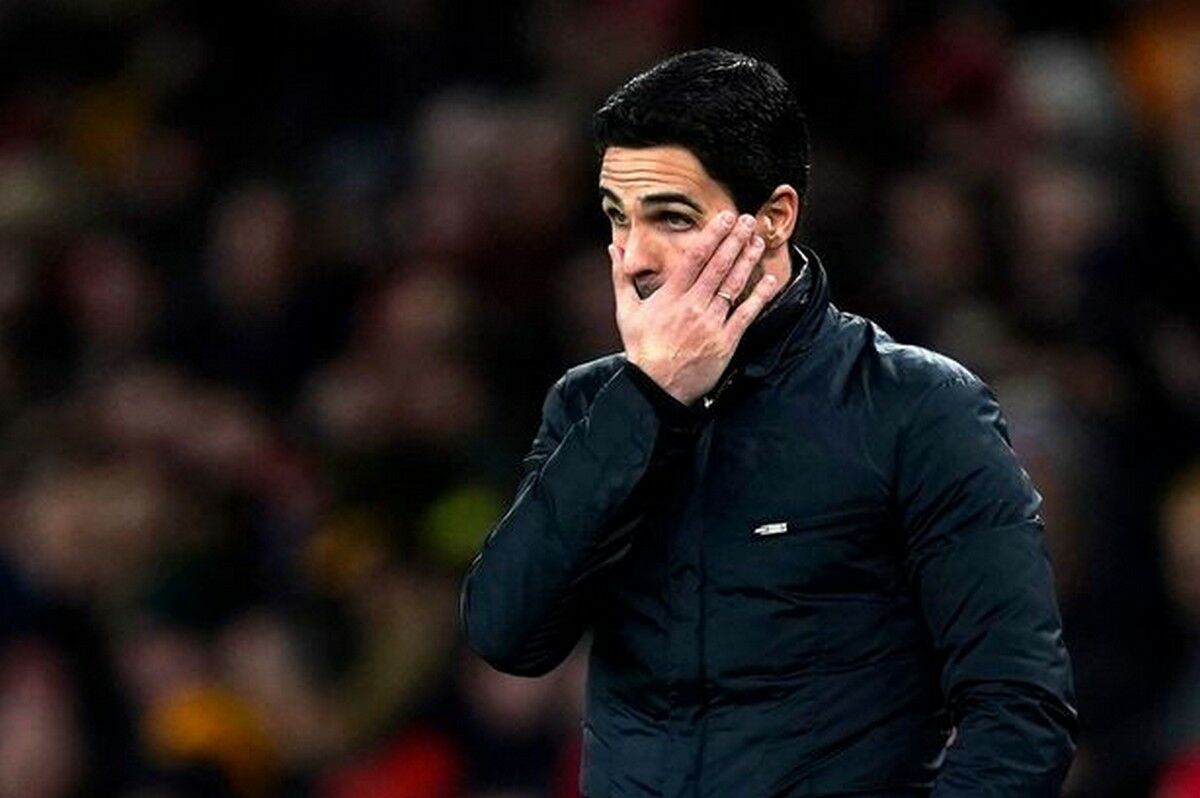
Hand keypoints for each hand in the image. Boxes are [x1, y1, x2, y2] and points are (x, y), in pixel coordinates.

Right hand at [611, 211, 782, 405]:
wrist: (654, 388)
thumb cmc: (641, 349)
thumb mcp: (626, 311)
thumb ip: (621, 277)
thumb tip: (612, 248)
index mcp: (670, 295)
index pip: (696, 257)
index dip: (713, 235)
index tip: (726, 218)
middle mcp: (692, 305)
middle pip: (719, 266)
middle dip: (735, 240)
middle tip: (748, 220)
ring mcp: (711, 323)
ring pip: (734, 285)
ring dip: (748, 261)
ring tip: (758, 242)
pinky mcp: (725, 341)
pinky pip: (746, 314)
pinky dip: (760, 296)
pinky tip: (769, 279)